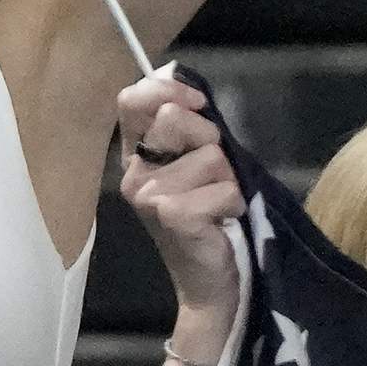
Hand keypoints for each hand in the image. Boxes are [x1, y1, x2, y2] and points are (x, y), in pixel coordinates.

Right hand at [116, 73, 242, 325]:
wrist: (208, 281)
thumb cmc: (207, 215)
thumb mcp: (195, 163)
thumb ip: (187, 126)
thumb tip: (187, 85)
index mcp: (135, 154)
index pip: (132, 99)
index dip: (168, 90)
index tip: (198, 105)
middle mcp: (133, 173)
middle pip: (175, 118)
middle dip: (209, 138)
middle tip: (213, 171)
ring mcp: (148, 196)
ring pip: (210, 156)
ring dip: (228, 177)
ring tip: (218, 202)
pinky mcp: (171, 216)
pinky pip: (224, 188)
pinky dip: (234, 201)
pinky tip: (222, 219)